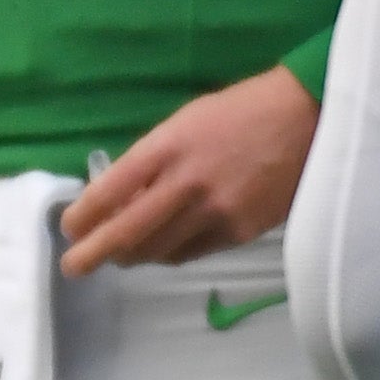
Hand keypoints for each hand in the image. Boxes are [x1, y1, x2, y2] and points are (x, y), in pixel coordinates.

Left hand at [58, 66, 318, 276]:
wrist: (309, 115)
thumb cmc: (239, 112)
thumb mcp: (184, 123)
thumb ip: (149, 161)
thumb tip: (113, 200)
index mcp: (167, 148)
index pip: (108, 192)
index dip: (82, 217)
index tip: (69, 229)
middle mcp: (186, 183)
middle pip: (125, 233)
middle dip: (91, 255)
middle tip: (73, 267)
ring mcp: (214, 210)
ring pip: (155, 251)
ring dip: (130, 257)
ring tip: (119, 256)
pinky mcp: (239, 230)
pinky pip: (188, 254)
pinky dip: (167, 255)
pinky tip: (161, 249)